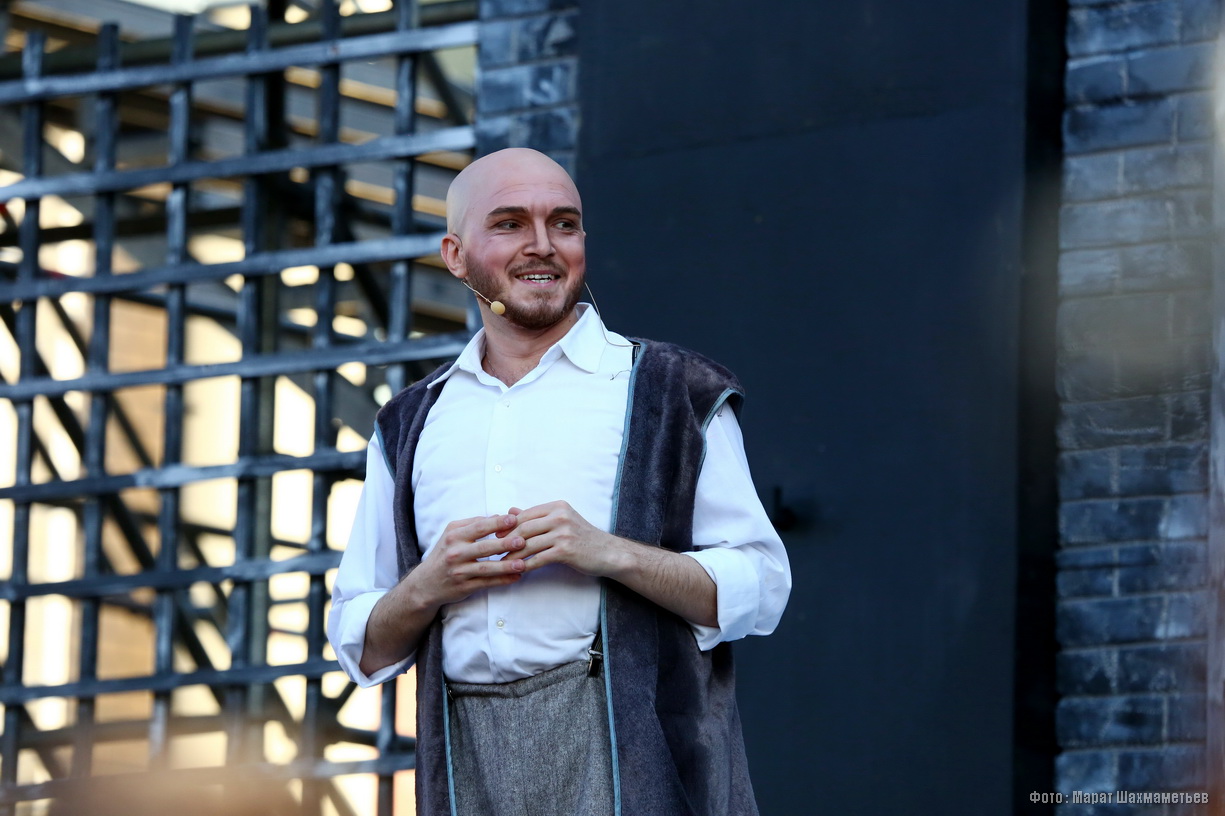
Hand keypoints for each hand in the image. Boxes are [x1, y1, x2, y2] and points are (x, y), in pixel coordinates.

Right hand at [411, 513, 529, 607]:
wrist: (426, 583)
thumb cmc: (444, 553)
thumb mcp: (452, 534)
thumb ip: (473, 524)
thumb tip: (498, 516)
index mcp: (454, 536)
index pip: (478, 527)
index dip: (497, 523)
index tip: (514, 519)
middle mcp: (455, 553)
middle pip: (483, 548)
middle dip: (504, 544)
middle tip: (522, 541)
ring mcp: (459, 571)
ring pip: (485, 568)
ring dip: (505, 567)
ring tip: (522, 564)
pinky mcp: (464, 587)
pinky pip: (486, 583)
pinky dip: (502, 581)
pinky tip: (515, 578)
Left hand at [507, 500, 718, 626]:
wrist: (609, 553)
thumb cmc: (583, 539)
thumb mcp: (560, 522)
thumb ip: (536, 517)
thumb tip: (510, 511)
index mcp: (557, 506)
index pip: (524, 514)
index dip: (507, 525)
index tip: (493, 535)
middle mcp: (560, 516)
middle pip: (523, 527)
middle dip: (505, 540)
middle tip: (490, 550)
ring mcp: (563, 532)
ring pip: (528, 543)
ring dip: (512, 554)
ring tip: (500, 562)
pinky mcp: (566, 550)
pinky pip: (539, 558)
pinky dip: (526, 565)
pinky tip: (517, 571)